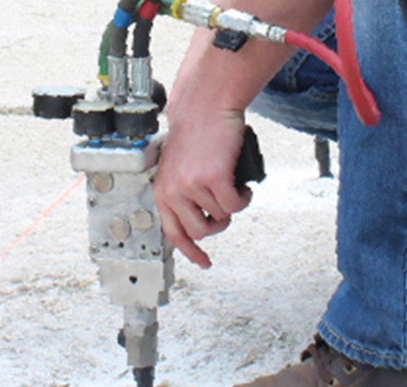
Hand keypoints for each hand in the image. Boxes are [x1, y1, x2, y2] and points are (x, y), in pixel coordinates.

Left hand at [152, 109, 253, 267]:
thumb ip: (182, 192)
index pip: (173, 233)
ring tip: (232, 187)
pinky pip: (235, 205)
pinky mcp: (214, 178)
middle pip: (200, 231)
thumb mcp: (177, 167)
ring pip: (221, 217)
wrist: (205, 105)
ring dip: (231, 206)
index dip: (190, 251)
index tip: (203, 261)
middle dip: (217, 224)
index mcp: (162, 190)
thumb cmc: (195, 133)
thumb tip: (201, 218)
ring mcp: (193, 186)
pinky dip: (243, 197)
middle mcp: (174, 191)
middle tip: (225, 207)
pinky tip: (242, 186)